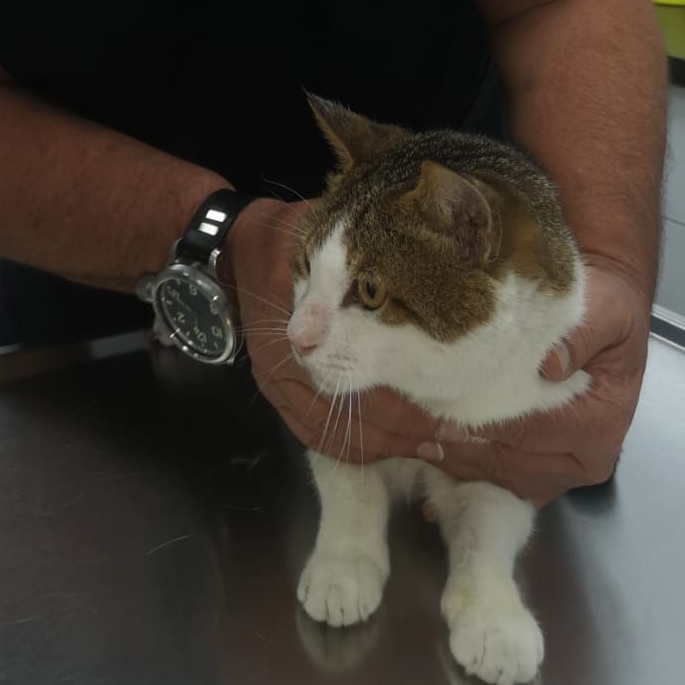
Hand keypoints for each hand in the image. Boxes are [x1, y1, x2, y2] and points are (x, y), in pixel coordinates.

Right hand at [227, 198, 438, 461]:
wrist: (234, 250)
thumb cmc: (286, 237)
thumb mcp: (321, 236)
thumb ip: (354, 259)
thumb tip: (417, 259)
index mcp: (297, 325)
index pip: (358, 383)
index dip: (402, 404)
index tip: (446, 416)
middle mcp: (284, 363)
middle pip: (348, 417)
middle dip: (402, 433)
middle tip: (450, 441)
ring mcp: (275, 381)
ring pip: (330, 432)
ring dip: (381, 445)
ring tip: (427, 448)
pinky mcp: (274, 389)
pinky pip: (310, 432)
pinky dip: (348, 445)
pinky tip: (384, 447)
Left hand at [410, 257, 651, 505]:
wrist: (610, 307)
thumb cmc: (607, 308)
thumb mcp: (606, 312)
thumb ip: (581, 338)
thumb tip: (551, 365)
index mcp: (599, 425)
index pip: (528, 433)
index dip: (478, 426)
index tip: (433, 416)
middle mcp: (583, 458)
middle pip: (507, 463)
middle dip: (454, 450)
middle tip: (403, 435)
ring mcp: (561, 469)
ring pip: (497, 477)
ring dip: (452, 465)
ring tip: (405, 447)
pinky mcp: (543, 467)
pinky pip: (499, 482)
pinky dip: (462, 479)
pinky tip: (425, 483)